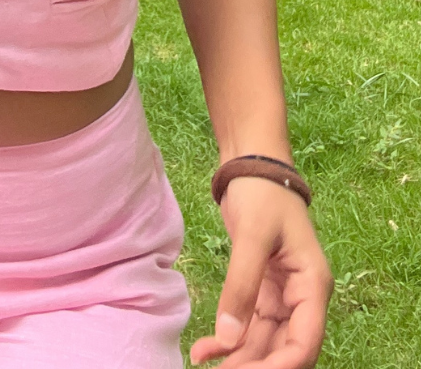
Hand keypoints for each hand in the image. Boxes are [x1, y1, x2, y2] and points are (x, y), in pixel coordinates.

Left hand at [189, 177, 332, 367]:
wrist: (252, 165)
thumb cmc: (262, 194)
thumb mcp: (252, 235)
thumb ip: (241, 284)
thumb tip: (228, 337)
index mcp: (312, 285)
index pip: (305, 341)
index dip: (282, 365)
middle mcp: (301, 298)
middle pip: (284, 348)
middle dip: (255, 365)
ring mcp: (281, 297)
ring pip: (264, 342)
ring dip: (238, 357)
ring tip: (203, 363)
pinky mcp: (262, 291)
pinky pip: (248, 325)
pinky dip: (228, 339)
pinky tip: (204, 351)